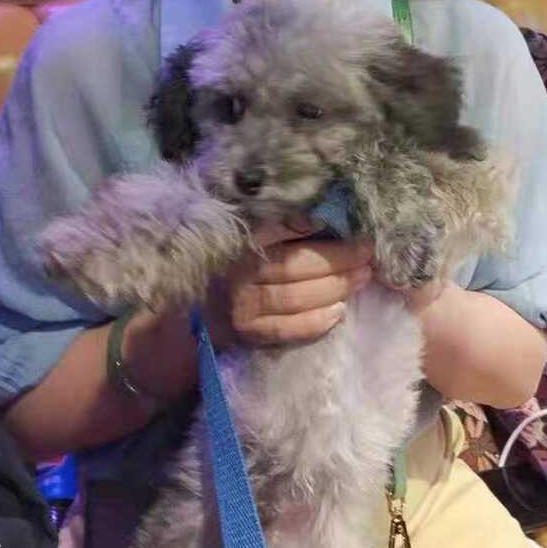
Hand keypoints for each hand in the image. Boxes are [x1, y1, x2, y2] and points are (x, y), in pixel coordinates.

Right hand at [120, 223, 372, 398]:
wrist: (177, 317)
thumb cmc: (218, 265)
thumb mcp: (237, 234)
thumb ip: (271, 223)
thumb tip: (319, 214)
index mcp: (234, 238)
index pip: (279, 227)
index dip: (315, 225)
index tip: (348, 222)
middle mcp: (233, 270)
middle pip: (295, 265)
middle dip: (338, 260)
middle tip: (368, 253)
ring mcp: (238, 306)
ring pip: (295, 297)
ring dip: (335, 288)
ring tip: (362, 278)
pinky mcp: (244, 333)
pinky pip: (287, 329)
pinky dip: (316, 322)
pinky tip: (339, 312)